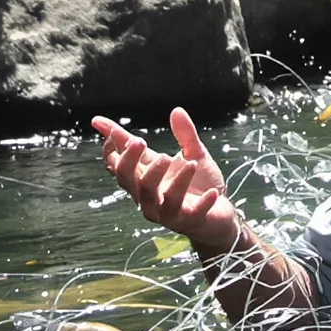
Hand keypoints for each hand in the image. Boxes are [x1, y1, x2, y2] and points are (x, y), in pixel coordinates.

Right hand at [91, 107, 243, 254]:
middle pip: (127, 180)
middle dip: (129, 161)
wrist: (220, 216)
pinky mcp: (188, 221)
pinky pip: (191, 213)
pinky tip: (212, 193)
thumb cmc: (200, 185)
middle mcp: (149, 197)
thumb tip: (176, 109)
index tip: (111, 130)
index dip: (111, 150)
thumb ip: (184, 135)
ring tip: (179, 159)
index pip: (118, 166)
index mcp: (146, 179)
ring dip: (162, 177)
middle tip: (140, 141)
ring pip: (152, 196)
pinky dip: (201, 203)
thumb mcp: (194, 155)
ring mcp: (166, 211)